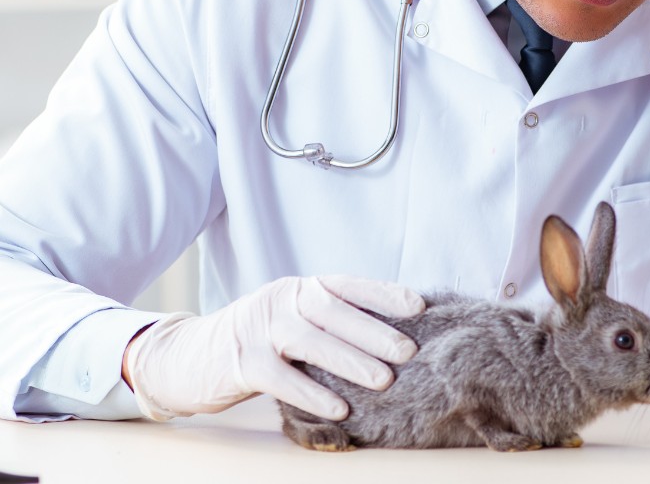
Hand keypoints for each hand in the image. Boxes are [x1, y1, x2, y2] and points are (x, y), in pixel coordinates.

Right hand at [123, 275, 424, 421]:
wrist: (186, 357)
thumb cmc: (255, 342)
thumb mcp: (291, 320)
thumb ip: (328, 323)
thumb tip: (389, 335)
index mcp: (299, 289)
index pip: (346, 285)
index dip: (383, 293)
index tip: (419, 306)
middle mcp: (281, 300)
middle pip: (333, 311)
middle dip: (374, 330)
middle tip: (409, 350)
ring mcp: (258, 329)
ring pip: (311, 341)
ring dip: (351, 360)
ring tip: (385, 379)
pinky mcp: (240, 361)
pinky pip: (281, 378)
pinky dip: (312, 393)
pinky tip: (340, 408)